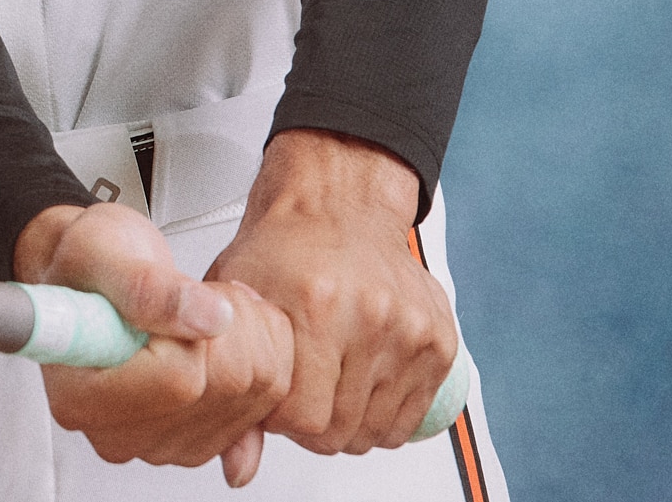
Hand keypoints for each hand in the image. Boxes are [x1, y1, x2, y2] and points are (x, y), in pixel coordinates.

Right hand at [16, 200, 295, 486]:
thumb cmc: (86, 266)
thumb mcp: (99, 251)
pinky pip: (266, 404)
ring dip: (249, 332)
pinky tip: (225, 333)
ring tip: (205, 305)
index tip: (186, 294)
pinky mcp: (199, 440)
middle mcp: (119, 432)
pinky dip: (262, 356)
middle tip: (197, 292)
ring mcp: (162, 442)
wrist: (94, 277)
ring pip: (257, 392)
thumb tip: (210, 318)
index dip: (198, 327)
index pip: (181, 381)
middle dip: (231, 322)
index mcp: (82, 395)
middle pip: (226, 387)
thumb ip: (148, 288)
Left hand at [206, 130, 455, 453]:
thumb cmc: (282, 247)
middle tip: (301, 390)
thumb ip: (231, 383)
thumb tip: (237, 466)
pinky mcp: (439, 341)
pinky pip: (413, 417)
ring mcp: (409, 330)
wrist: (339, 204)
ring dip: (349, 420)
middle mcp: (369, 316)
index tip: (273, 396)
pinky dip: (384, 413)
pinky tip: (361, 382)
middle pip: (341, 430)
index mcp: (314, 305)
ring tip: (329, 382)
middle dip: (314, 424)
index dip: (280, 418)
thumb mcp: (235, 302)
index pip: (302, 419)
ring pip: (377, 430)